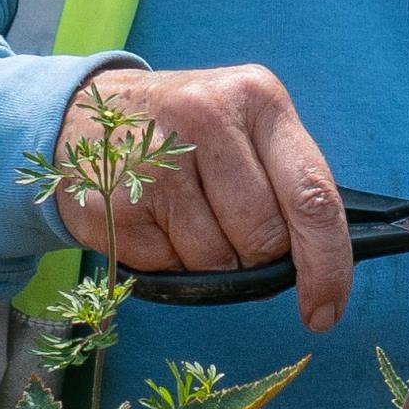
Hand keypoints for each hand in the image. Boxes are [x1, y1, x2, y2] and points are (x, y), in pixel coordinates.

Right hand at [55, 66, 351, 331]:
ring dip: (211, 263)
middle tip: (233, 232)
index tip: (326, 309)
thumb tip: (319, 272)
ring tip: (185, 216)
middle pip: (264, 238)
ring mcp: (155, 158)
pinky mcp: (115, 198)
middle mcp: (207, 117)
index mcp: (259, 99)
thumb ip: (288, 187)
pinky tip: (153, 221)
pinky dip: (169, 263)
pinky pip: (168, 267)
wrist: (80, 115)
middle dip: (259, 259)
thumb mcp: (248, 132)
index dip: (328, 265)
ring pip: (216, 261)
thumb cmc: (189, 137)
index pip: (313, 197)